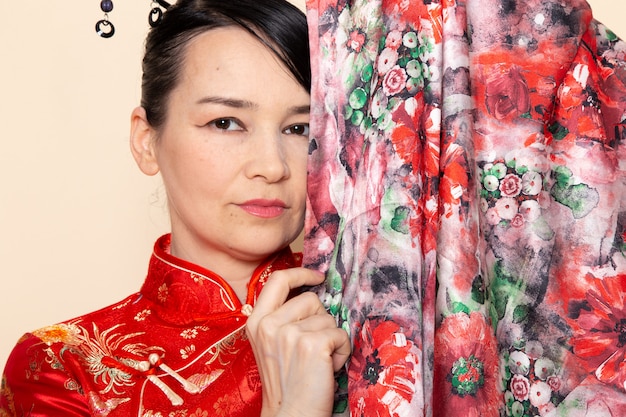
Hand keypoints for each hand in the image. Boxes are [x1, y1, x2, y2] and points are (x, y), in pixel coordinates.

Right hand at [245, 268, 349, 416]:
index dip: (301, 273)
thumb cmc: (287, 382)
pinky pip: (341, 334)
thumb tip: (313, 295)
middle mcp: (269, 325)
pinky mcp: (312, 344)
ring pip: (328, 318)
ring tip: (319, 361)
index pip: (278, 280)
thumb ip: (283, 318)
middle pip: (310, 299)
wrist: (291, 414)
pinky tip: (328, 368)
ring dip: (331, 339)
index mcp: (256, 321)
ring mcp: (289, 334)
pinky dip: (342, 352)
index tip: (317, 277)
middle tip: (314, 346)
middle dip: (321, 320)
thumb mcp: (272, 344)